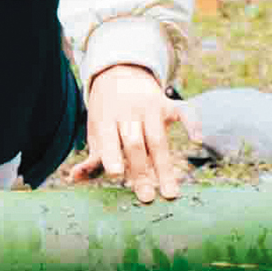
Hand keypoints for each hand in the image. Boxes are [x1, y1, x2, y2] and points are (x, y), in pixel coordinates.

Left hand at [84, 64, 187, 204]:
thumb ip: (92, 157)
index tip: (117, 173)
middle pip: (136, 143)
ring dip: (165, 167)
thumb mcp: (97, 130)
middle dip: (141, 171)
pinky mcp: (168, 103)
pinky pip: (183, 112)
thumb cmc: (106, 112)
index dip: (112, 154)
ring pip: (158, 138)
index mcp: (106, 118)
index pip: (109, 139)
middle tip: (146, 198)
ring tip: (170, 192)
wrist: (120, 72)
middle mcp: (128, 111)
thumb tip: (74, 179)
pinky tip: (197, 140)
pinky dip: (192, 123)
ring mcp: (150, 106)